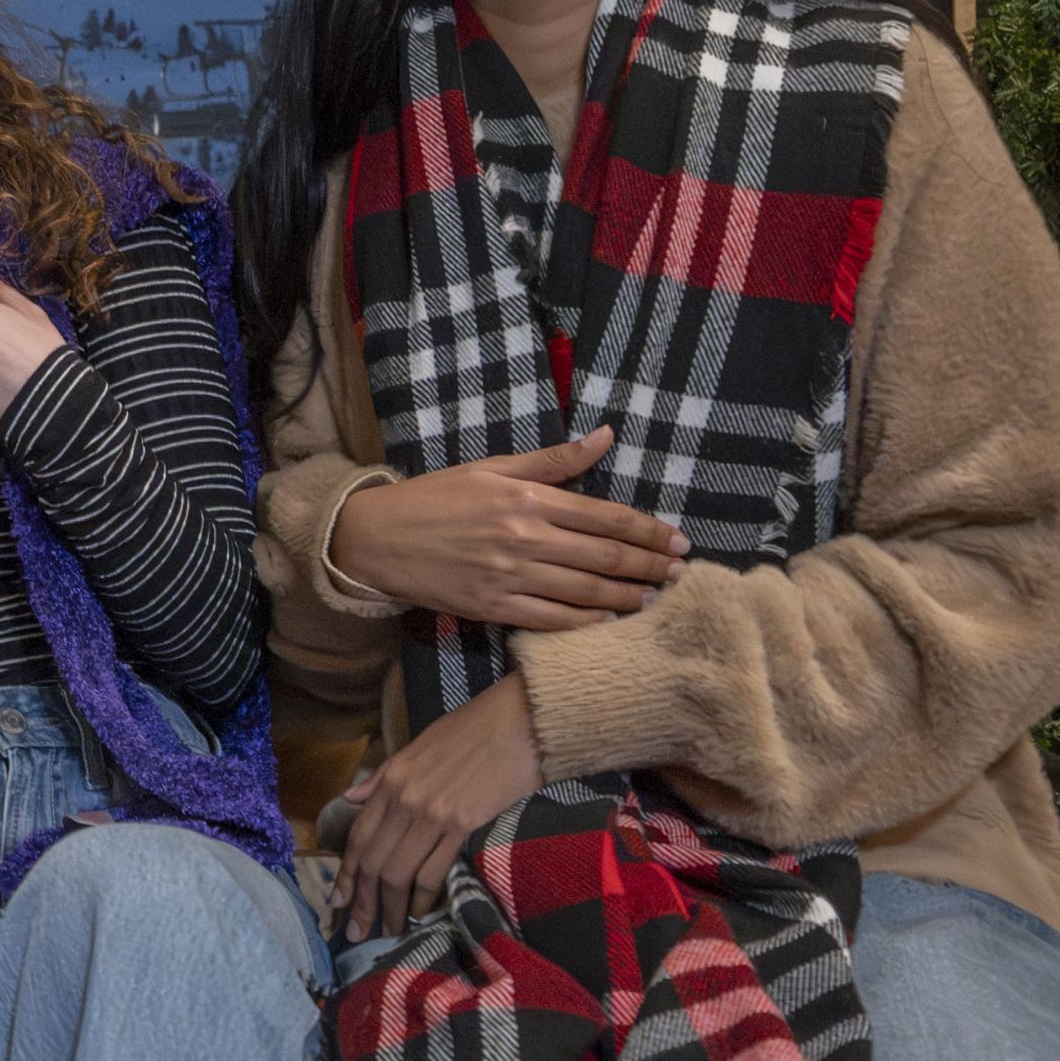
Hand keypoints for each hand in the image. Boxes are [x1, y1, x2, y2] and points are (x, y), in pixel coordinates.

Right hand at [324, 425, 687, 628]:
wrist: (378, 538)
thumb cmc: (436, 497)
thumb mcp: (492, 468)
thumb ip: (553, 460)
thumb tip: (605, 437)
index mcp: (527, 499)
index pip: (605, 516)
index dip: (648, 530)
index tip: (677, 540)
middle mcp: (524, 539)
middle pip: (605, 556)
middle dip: (650, 565)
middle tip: (681, 571)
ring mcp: (509, 577)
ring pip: (585, 591)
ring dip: (628, 596)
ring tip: (657, 596)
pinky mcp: (493, 608)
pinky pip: (551, 619)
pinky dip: (586, 623)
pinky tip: (611, 621)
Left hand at [337, 673, 545, 937]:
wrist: (519, 721)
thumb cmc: (472, 728)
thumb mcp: (417, 746)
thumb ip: (382, 778)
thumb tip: (351, 797)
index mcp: (391, 780)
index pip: (358, 837)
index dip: (346, 875)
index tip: (337, 902)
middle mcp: (404, 800)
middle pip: (373, 863)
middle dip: (362, 903)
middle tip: (357, 932)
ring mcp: (432, 814)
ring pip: (398, 873)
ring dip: (391, 908)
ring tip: (389, 930)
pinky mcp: (463, 825)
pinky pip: (433, 871)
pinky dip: (423, 897)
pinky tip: (419, 913)